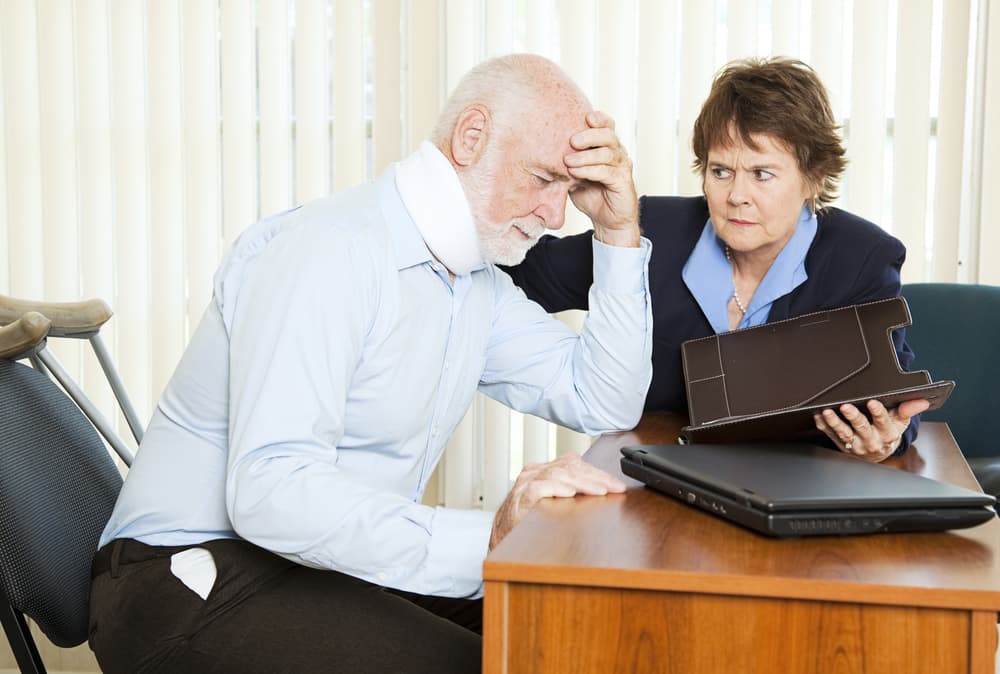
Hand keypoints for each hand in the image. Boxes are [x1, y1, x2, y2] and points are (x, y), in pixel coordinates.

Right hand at [489, 452, 625, 549]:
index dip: (597, 472)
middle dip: (596, 476)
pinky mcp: (520, 500)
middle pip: (569, 466)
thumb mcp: (554, 503)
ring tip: (601, 490)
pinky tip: (570, 493)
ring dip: (583, 482)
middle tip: (615, 487)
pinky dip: (556, 488)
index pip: (573, 464)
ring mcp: (525, 485)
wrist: (502, 539)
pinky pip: (539, 488)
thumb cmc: (529, 522)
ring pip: (557, 474)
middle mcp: (533, 474)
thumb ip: (571, 495)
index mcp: (543, 471)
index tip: (616, 485)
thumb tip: (604, 493)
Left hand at [564, 111, 639, 247]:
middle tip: (572, 140)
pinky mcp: (624, 182)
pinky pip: (608, 172)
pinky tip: (576, 172)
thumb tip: (544, 149)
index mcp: (607, 147)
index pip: (607, 125)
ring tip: (568, 160)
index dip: (599, 119)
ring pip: (608, 152)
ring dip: (586, 155)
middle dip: (589, 135)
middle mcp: (617, 153)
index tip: (585, 116)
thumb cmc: (591, 195)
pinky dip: (590, 170)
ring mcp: (622, 167)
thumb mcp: (574, 174)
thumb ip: (567, 161)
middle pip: (608, 135)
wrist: (608, 221)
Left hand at [813, 398, 929, 461]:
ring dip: (834, 422)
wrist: (878, 452)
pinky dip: (824, 426)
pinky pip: (831, 435)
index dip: (878, 412)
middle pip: (861, 427)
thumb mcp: (900, 422)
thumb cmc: (888, 433)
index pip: (883, 421)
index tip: (873, 403)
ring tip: (827, 412)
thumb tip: (921, 401)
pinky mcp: (842, 445)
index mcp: (887, 433)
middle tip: (846, 406)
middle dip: (853, 416)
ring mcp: (855, 444)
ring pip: (844, 434)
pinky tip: (819, 417)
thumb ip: (908, 410)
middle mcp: (871, 440)